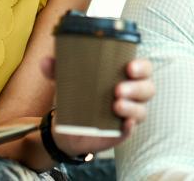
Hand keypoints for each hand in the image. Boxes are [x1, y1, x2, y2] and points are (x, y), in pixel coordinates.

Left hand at [40, 57, 154, 155]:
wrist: (68, 127)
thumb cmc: (77, 96)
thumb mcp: (68, 80)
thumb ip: (58, 69)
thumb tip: (46, 62)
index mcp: (124, 76)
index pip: (144, 69)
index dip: (142, 67)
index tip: (130, 67)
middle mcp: (132, 95)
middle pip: (148, 89)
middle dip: (136, 88)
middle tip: (118, 89)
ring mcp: (128, 114)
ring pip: (141, 110)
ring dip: (132, 107)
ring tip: (115, 105)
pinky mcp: (122, 132)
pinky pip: (131, 130)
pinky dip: (129, 126)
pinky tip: (124, 124)